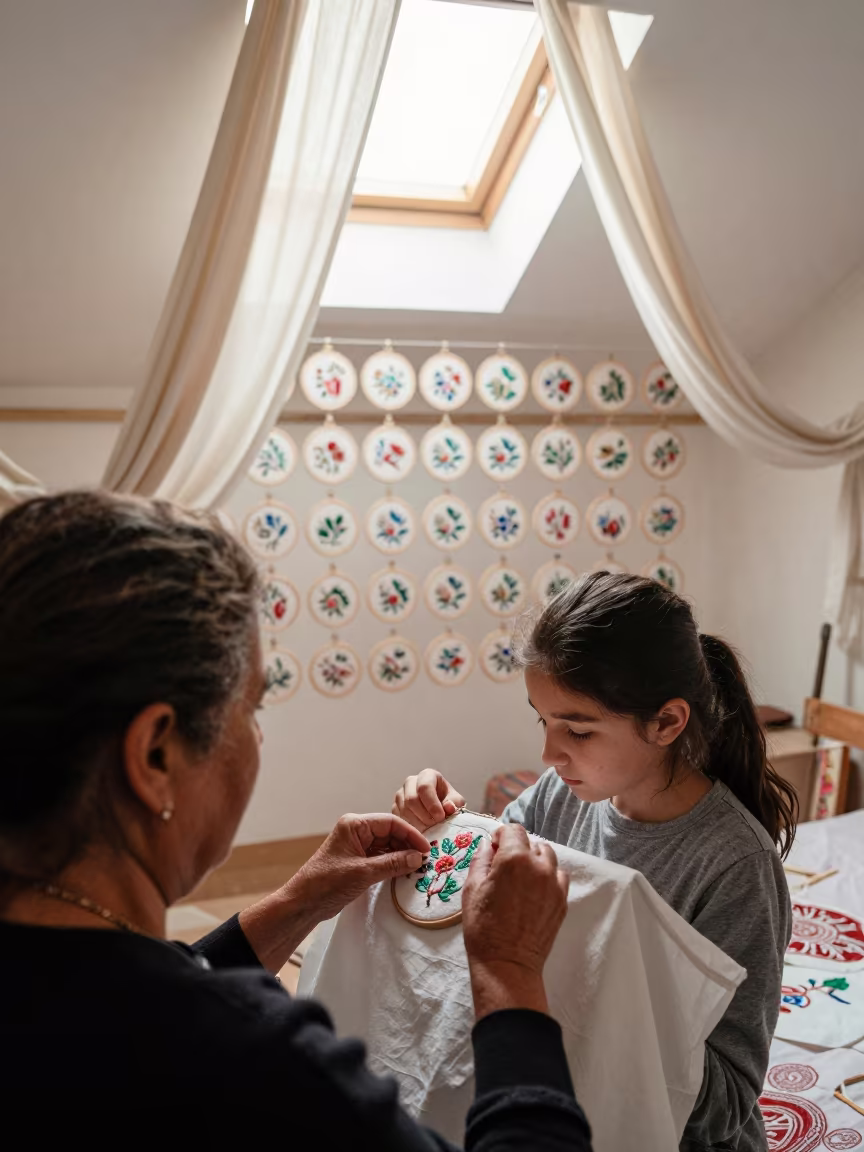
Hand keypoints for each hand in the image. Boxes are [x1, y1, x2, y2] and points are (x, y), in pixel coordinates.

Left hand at [239, 813, 428, 971]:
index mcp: (354, 825)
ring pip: (387, 846)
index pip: (390, 823)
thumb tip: (418, 858)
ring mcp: (356, 846)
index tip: (426, 848)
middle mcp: (356, 831)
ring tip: (417, 867)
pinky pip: (381, 857)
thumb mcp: (364, 873)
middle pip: (390, 833)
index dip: (410, 835)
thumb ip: (393, 864)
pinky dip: (393, 864)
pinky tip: (404, 872)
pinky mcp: (357, 861)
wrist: (303, 904)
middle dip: (407, 846)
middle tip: (425, 860)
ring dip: (401, 856)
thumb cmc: (327, 884)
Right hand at [393, 769, 465, 831]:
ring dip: (418, 823)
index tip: (441, 817)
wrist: (439, 808)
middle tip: (435, 826)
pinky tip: (421, 831)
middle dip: (425, 816)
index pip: (425, 787)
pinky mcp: (395, 807)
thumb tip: (448, 807)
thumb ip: (454, 803)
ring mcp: (400, 794)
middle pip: (412, 799)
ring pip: (404, 810)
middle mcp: (411, 782)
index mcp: (427, 775)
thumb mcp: (455, 801)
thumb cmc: (447, 802)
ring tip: (430, 829)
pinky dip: (410, 827)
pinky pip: (399, 818)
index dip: (432, 804)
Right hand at [462, 824, 568, 1018]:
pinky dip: (548, 877)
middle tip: (503, 868)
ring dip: (534, 861)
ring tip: (520, 880)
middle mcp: (539, 866)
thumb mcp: (471, 888)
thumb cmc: (483, 927)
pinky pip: (559, 877)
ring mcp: (554, 884)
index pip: (513, 830)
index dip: (501, 836)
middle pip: (531, 842)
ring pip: (548, 857)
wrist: (506, 963)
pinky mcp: (562, 900)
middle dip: (517, 849)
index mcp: (514, 858)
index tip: (494, 849)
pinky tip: (534, 892)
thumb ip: (481, 859)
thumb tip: (490, 845)